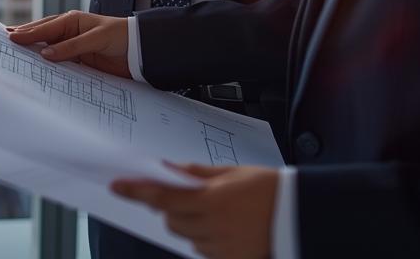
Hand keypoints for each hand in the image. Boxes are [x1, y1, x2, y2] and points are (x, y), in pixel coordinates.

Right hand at [8, 10, 130, 78]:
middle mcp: (68, 32)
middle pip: (41, 34)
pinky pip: (57, 63)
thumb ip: (72, 46)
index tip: (11, 37)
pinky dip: (45, 64)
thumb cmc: (121, 37)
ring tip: (12, 52)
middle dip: (24, 37)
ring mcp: (71, 47)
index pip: (46, 27)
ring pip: (46, 48)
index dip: (28, 33)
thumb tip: (45, 53)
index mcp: (72, 21)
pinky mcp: (77, 62)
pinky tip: (35, 67)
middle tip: (3, 40)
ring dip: (32, 50)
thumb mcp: (96, 39)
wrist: (140, 51)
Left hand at [112, 164, 277, 258]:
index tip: (117, 185)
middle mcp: (212, 227)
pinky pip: (203, 250)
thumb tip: (170, 169)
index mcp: (212, 201)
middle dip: (172, 208)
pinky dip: (206, 238)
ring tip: (218, 212)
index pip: (162, 197)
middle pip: (171, 220)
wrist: (301, 217)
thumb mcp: (234, 173)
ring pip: (186, 236)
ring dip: (190, 224)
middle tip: (190, 197)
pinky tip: (226, 227)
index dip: (137, 191)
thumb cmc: (271, 190)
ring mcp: (220, 247)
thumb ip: (198, 173)